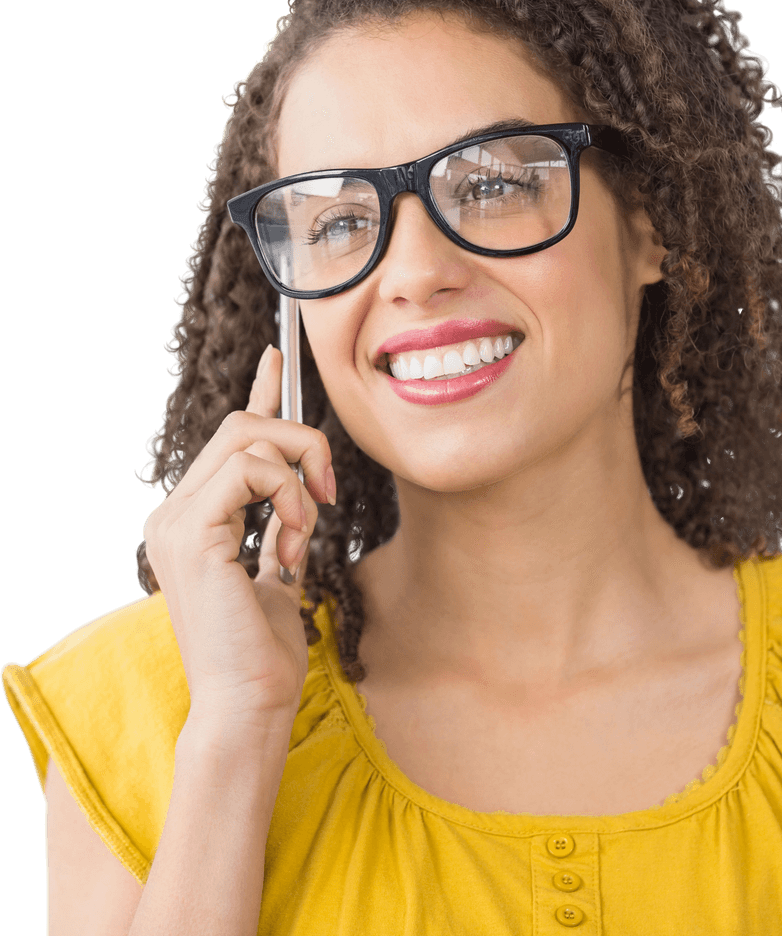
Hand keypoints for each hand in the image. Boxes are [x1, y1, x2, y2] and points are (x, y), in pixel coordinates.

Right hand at [142, 345, 336, 735]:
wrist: (249, 704)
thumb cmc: (265, 650)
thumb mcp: (280, 570)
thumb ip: (280, 523)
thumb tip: (302, 486)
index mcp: (195, 518)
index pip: (228, 438)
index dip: (259, 392)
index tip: (278, 355)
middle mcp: (176, 512)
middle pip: (244, 426)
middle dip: (303, 442)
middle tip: (329, 492)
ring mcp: (175, 520)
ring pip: (250, 437)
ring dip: (298, 478)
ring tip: (303, 533)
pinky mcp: (191, 532)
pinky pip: (253, 469)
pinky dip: (289, 498)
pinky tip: (293, 543)